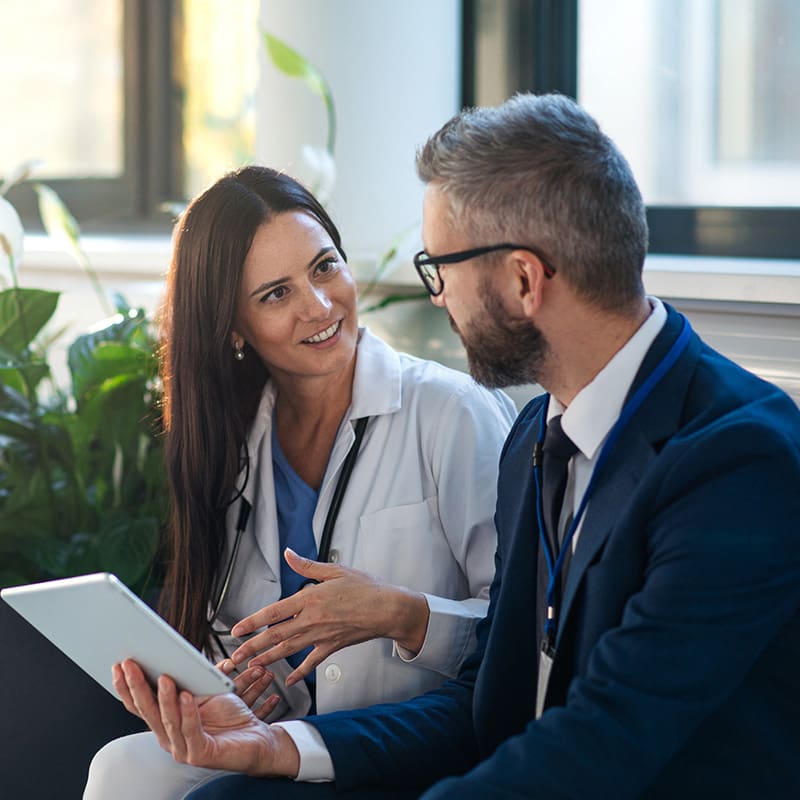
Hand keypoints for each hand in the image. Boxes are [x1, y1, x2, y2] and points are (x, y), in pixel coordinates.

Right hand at [111, 659, 298, 776]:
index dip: (127, 686)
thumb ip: (188, 679)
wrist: (257, 739)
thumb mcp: (206, 691)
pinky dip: (188, 712)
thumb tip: (173, 654)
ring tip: (164, 676)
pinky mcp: (201, 754)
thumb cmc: (231, 715)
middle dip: (137, 686)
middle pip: (148, 711)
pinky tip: (187, 695)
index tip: (119, 664)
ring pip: (168, 720)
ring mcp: (183, 748)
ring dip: (164, 697)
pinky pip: (191, 730)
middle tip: (130, 664)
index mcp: (166, 723)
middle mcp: (169, 738)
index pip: (139, 705)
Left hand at [229, 547, 429, 685]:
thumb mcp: (335, 570)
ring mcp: (322, 636)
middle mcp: (312, 620)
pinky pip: (312, 662)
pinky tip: (290, 681)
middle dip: (252, 647)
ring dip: (268, 659)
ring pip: (289, 650)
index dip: (253, 622)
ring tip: (251, 666)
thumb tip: (289, 553)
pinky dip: (300, 673)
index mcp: (310, 599)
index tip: (237, 630)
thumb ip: (308, 565)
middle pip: (276, 635)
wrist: (388, 608)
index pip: (274, 612)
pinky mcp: (333, 646)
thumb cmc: (366, 588)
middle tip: (234, 657)